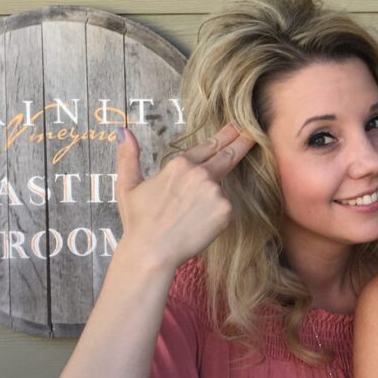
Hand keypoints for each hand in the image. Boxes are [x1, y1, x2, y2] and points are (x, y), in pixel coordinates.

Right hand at [115, 124, 255, 272]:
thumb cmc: (139, 222)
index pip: (209, 145)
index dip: (226, 135)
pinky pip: (225, 208)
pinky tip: (197, 225)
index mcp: (180, 164)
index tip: (238, 125)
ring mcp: (215, 191)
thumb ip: (128, 157)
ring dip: (212, 198)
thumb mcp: (128, 186)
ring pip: (221, 190)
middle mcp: (200, 173)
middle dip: (243, 141)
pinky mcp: (225, 210)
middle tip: (253, 132)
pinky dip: (215, 215)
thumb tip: (124, 131)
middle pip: (229, 154)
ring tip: (190, 215)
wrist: (152, 252)